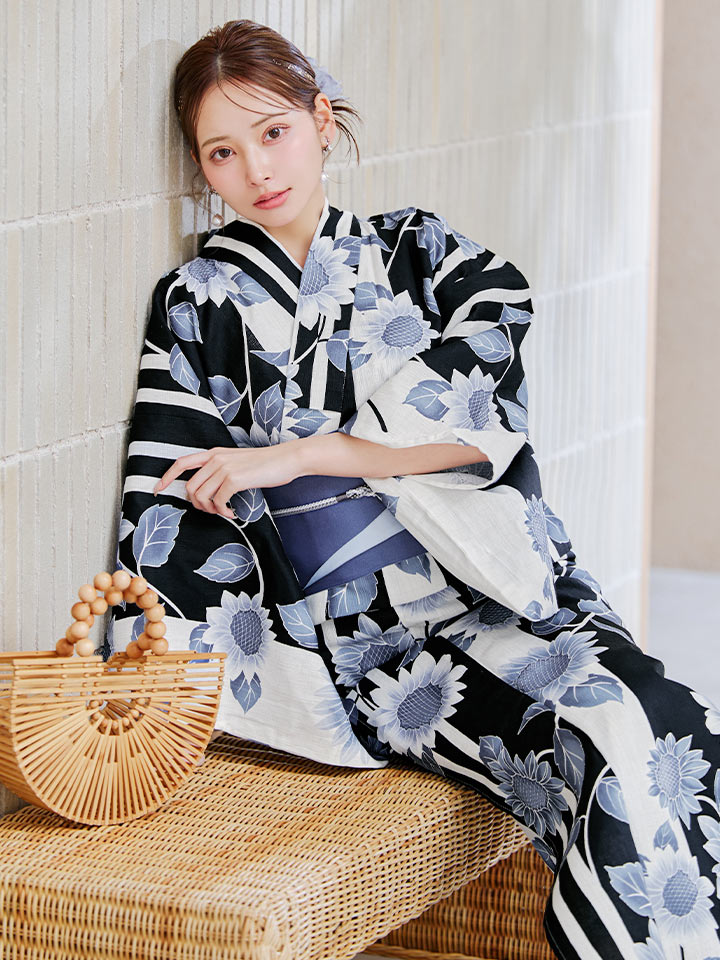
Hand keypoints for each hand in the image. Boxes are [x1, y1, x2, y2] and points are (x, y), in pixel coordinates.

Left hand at [152, 444, 303, 518]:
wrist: (286, 458)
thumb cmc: (266, 463)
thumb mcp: (238, 461)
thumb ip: (221, 470)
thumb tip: (209, 490)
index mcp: (214, 453)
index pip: (182, 463)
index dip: (167, 477)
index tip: (159, 490)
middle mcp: (216, 458)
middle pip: (190, 487)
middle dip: (197, 504)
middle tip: (212, 510)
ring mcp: (224, 468)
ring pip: (201, 496)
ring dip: (210, 510)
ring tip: (224, 512)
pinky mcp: (234, 479)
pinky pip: (218, 502)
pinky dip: (223, 512)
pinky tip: (233, 513)